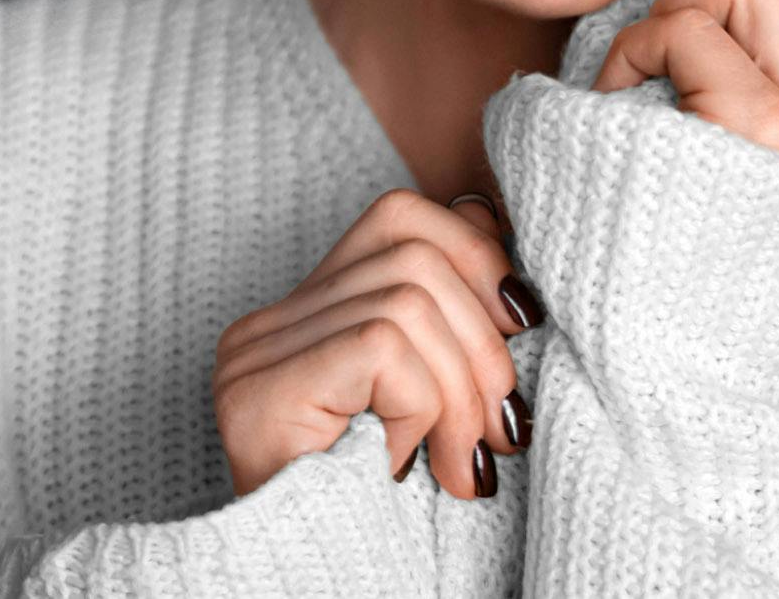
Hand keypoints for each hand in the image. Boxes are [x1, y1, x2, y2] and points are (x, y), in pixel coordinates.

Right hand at [212, 189, 541, 499]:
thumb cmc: (387, 504)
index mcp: (306, 309)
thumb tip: (502, 241)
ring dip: (461, 389)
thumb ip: (452, 316)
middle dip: (484, 340)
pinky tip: (414, 462)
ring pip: (410, 303)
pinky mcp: (263, 388)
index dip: (475, 252)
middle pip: (415, 255)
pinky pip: (383, 349)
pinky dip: (422, 405)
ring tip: (467, 460)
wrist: (323, 590)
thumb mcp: (435, 392)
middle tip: (504, 424)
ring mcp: (256, 353)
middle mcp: (269, 323)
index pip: (401, 217)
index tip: (521, 321)